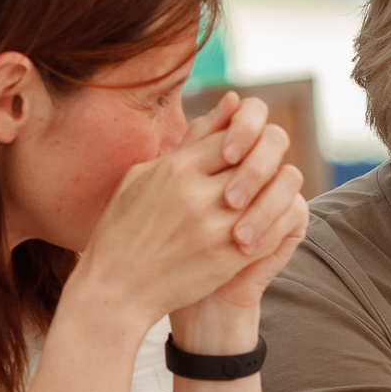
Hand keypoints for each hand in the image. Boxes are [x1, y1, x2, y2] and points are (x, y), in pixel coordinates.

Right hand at [72, 92, 307, 330]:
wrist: (115, 291)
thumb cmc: (123, 228)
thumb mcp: (144, 175)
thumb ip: (192, 139)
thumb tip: (233, 101)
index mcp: (176, 168)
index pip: (234, 135)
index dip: (245, 141)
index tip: (239, 153)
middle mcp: (198, 194)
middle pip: (257, 160)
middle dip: (263, 165)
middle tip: (259, 173)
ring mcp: (215, 227)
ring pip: (271, 194)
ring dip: (273, 193)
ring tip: (262, 198)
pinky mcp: (228, 257)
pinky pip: (272, 230)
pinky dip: (275, 222)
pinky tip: (265, 224)